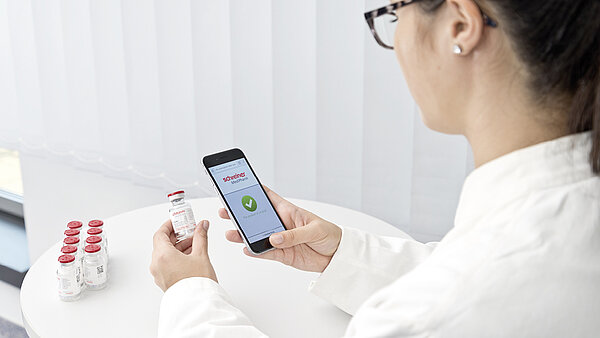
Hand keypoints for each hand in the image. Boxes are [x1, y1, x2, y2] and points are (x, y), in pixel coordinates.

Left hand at [150, 219, 216, 291]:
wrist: (198, 304)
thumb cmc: (197, 283)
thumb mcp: (201, 254)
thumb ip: (200, 236)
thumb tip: (202, 226)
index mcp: (163, 256)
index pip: (160, 233)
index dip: (170, 225)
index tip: (178, 221)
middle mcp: (157, 264)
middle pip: (162, 243)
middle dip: (177, 235)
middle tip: (189, 230)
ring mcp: (159, 274)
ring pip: (165, 254)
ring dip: (178, 246)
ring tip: (194, 243)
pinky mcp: (164, 280)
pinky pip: (166, 263)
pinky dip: (176, 256)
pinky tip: (190, 255)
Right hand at [219, 186, 341, 272]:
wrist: (337, 256)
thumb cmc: (330, 234)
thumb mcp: (314, 230)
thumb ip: (294, 234)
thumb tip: (274, 238)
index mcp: (288, 211)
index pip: (268, 197)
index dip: (254, 190)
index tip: (238, 185)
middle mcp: (281, 224)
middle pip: (256, 217)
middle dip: (241, 214)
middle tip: (226, 211)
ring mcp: (279, 240)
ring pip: (257, 235)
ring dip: (244, 234)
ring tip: (231, 233)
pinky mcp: (282, 254)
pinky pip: (265, 253)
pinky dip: (255, 252)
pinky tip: (246, 249)